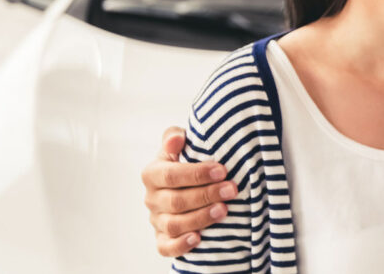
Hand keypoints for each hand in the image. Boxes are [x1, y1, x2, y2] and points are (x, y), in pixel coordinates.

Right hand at [141, 126, 236, 256]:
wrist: (183, 183)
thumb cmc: (184, 161)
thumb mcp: (179, 145)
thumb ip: (174, 138)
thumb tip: (176, 138)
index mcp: (152, 174)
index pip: (171, 175)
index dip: (197, 174)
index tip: (222, 170)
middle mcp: (152, 198)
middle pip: (176, 201)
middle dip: (207, 195)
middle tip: (232, 190)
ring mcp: (156, 220)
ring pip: (174, 224)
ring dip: (200, 218)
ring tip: (224, 210)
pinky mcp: (163, 238)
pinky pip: (166, 247)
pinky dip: (181, 245)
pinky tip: (198, 238)